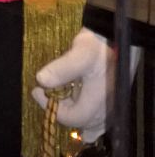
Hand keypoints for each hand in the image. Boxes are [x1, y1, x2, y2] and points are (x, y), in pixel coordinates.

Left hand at [32, 27, 140, 143]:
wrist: (119, 34)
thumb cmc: (101, 44)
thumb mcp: (80, 52)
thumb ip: (62, 68)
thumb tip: (41, 80)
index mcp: (99, 100)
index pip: (72, 118)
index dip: (52, 108)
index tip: (37, 91)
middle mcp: (108, 108)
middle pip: (81, 121)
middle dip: (62, 110)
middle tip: (49, 93)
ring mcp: (112, 105)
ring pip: (92, 122)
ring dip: (76, 114)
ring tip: (62, 99)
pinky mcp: (114, 99)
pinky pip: (102, 119)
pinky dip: (91, 120)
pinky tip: (84, 119)